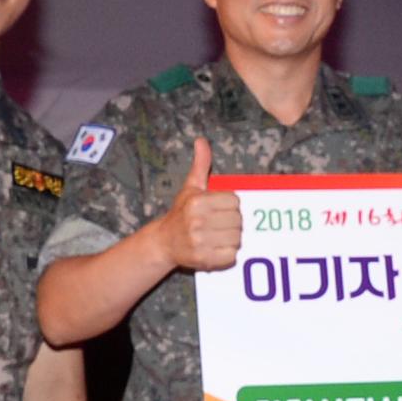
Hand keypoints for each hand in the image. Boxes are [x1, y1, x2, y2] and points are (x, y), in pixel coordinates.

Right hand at [158, 137, 241, 271]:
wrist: (163, 242)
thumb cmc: (181, 212)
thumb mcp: (190, 187)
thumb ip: (200, 164)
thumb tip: (202, 140)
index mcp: (197, 202)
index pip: (234, 201)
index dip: (229, 205)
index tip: (219, 209)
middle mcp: (197, 221)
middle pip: (238, 220)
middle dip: (232, 222)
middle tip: (219, 224)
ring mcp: (200, 242)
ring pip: (237, 238)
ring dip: (232, 238)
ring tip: (218, 236)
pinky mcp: (204, 260)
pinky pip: (232, 256)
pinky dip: (228, 254)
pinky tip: (217, 248)